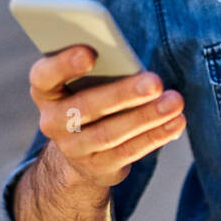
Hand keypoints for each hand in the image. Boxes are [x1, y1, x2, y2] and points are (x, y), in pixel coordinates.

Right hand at [28, 45, 185, 189]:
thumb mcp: (87, 78)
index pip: (44, 76)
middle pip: (86, 106)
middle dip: (123, 93)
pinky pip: (128, 152)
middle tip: (156, 82)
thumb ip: (102, 67)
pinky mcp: (97, 168)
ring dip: (146, 117)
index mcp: (45, 90)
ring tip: (175, 101)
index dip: (64, 64)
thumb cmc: (90, 93)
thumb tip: (133, 66)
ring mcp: (72, 149)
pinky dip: (155, 136)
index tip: (90, 53)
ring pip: (110, 133)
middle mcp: (52, 121)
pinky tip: (176, 122)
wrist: (82, 146)